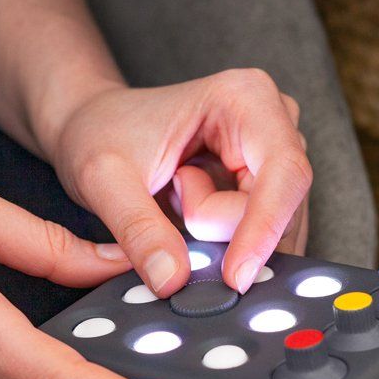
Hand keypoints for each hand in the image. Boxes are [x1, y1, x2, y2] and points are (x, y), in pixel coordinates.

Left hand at [49, 69, 311, 295]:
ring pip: (271, 230)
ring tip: (175, 194)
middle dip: (222, 229)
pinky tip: (189, 215)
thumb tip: (173, 281)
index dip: (265, 228)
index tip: (236, 278)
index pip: (283, 172)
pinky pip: (262, 240)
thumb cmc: (99, 135)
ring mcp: (275, 157)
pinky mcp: (268, 188)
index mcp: (246, 97)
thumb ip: (138, 228)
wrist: (94, 128)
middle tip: (170, 196)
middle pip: (278, 208)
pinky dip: (223, 244)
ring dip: (217, 235)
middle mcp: (275, 122)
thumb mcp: (103, 179)